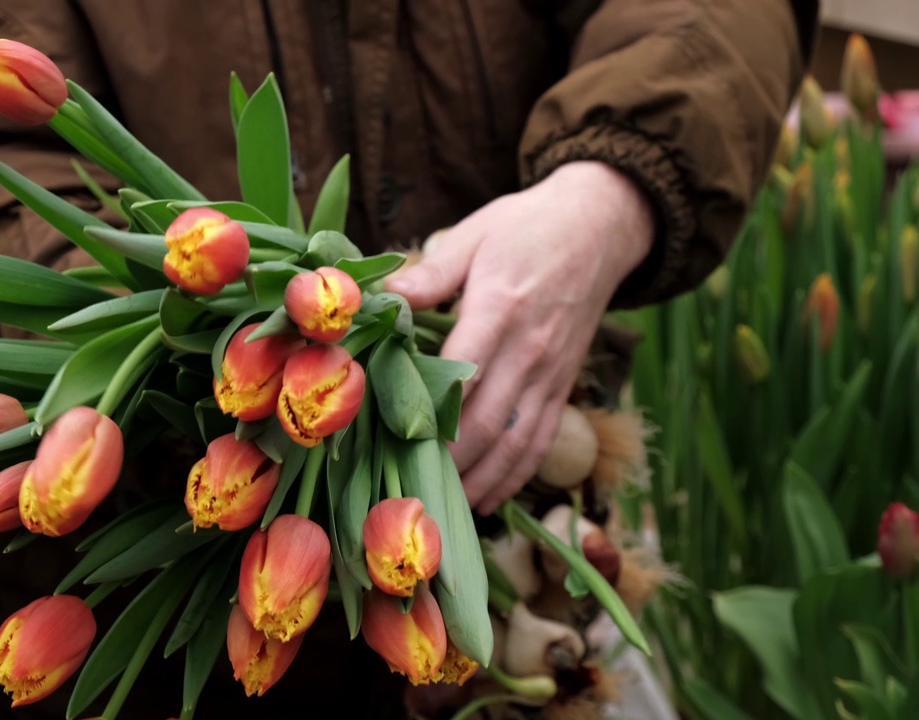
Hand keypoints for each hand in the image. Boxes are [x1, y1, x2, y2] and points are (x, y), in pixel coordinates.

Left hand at [385, 161, 653, 513]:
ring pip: (514, 442)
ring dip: (480, 482)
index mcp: (500, 308)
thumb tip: (384, 298)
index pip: (463, 374)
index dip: (432, 415)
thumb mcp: (474, 235)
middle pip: (485, 421)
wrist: (600, 226)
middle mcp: (528, 350)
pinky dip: (514, 476)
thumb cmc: (525, 228)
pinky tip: (488, 501)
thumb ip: (431, 274)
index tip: (396, 446)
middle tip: (407, 495)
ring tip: (442, 513)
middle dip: (448, 464)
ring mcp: (550, 373)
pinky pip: (540, 441)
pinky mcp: (562, 386)